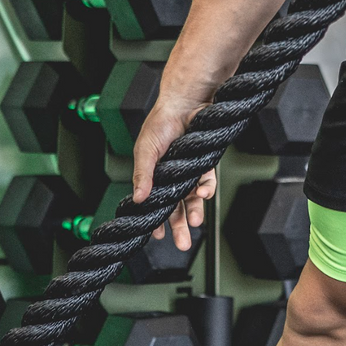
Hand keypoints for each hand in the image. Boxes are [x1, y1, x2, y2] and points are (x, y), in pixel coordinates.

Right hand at [131, 91, 217, 251]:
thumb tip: (138, 199)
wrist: (186, 102)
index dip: (157, 219)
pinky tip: (203, 195)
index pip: (156, 202)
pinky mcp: (206, 162)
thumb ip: (142, 175)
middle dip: (179, 226)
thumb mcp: (145, 150)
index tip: (158, 235)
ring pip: (192, 198)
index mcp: (155, 174)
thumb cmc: (161, 122)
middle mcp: (173, 175)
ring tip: (194, 224)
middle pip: (176, 206)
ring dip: (194, 212)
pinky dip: (206, 190)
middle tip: (181, 244)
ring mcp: (190, 170)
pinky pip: (207, 181)